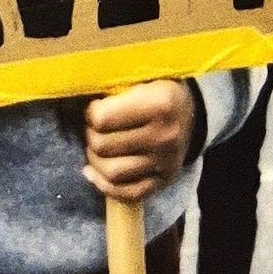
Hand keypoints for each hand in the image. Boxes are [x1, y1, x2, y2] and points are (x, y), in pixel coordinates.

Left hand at [83, 80, 195, 204]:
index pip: (103, 118)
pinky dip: (104, 186)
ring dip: (95, 161)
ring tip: (97, 149)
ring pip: (111, 173)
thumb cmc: (157, 92)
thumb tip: (80, 109)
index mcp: (159, 105)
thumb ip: (114, 91)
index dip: (91, 113)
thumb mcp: (141, 79)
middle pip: (103, 146)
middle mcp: (164, 137)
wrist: (192, 113)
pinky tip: (95, 172)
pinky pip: (127, 194)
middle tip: (95, 129)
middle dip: (91, 136)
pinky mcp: (164, 181)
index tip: (96, 109)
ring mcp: (165, 163)